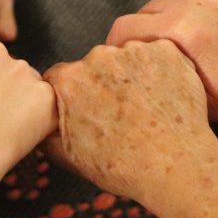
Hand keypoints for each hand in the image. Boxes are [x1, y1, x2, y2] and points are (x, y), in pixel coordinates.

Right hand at [44, 40, 217, 206]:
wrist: (175, 167)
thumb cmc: (124, 166)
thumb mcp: (68, 157)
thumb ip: (46, 131)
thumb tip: (41, 121)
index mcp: (70, 80)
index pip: (62, 78)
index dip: (73, 96)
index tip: (87, 109)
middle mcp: (99, 57)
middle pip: (95, 65)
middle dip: (103, 83)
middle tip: (120, 113)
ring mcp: (135, 50)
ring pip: (126, 58)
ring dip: (131, 75)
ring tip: (145, 108)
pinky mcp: (167, 51)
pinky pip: (157, 56)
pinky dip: (160, 71)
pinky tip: (163, 97)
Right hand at [107, 0, 217, 119]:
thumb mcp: (204, 102)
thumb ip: (165, 83)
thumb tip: (142, 82)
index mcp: (179, 31)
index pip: (123, 28)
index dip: (115, 48)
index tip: (121, 60)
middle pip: (146, 9)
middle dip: (143, 31)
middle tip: (153, 52)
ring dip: (173, 15)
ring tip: (190, 39)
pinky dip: (204, 4)